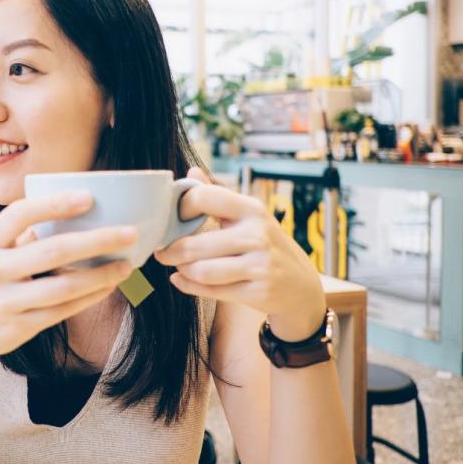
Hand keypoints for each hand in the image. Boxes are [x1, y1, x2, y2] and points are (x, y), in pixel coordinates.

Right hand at [0, 191, 138, 363]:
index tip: (89, 196)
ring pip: (64, 286)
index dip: (54, 204)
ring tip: (127, 264)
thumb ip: (23, 233)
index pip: (21, 214)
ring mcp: (6, 301)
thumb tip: (75, 209)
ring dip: (101, 275)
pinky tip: (108, 286)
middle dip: (97, 240)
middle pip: (54, 251)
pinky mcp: (19, 327)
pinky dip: (90, 297)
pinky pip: (63, 310)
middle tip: (130, 232)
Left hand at [155, 168, 326, 341]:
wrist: (301, 286)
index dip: (181, 207)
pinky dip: (188, 286)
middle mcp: (258, 235)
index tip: (172, 219)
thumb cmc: (264, 246)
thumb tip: (192, 170)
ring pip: (201, 270)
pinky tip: (180, 279)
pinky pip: (211, 291)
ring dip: (181, 269)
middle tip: (161, 252)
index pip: (204, 198)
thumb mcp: (247, 217)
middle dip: (170, 251)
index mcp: (252, 210)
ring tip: (177, 265)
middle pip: (195, 244)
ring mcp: (260, 265)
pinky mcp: (258, 293)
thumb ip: (216, 197)